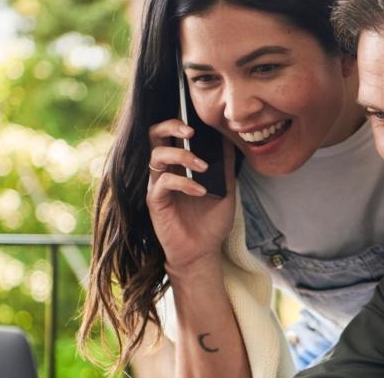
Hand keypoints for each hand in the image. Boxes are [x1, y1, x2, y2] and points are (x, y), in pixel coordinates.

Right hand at [146, 119, 236, 272]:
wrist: (203, 251)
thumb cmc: (211, 220)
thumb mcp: (226, 188)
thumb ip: (225, 164)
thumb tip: (229, 137)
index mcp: (178, 163)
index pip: (170, 132)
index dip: (179, 120)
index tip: (199, 120)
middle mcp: (164, 170)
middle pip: (154, 134)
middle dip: (170, 125)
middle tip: (190, 130)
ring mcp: (157, 184)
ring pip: (157, 155)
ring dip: (182, 155)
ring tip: (202, 166)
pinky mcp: (155, 201)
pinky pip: (164, 182)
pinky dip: (184, 182)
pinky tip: (201, 190)